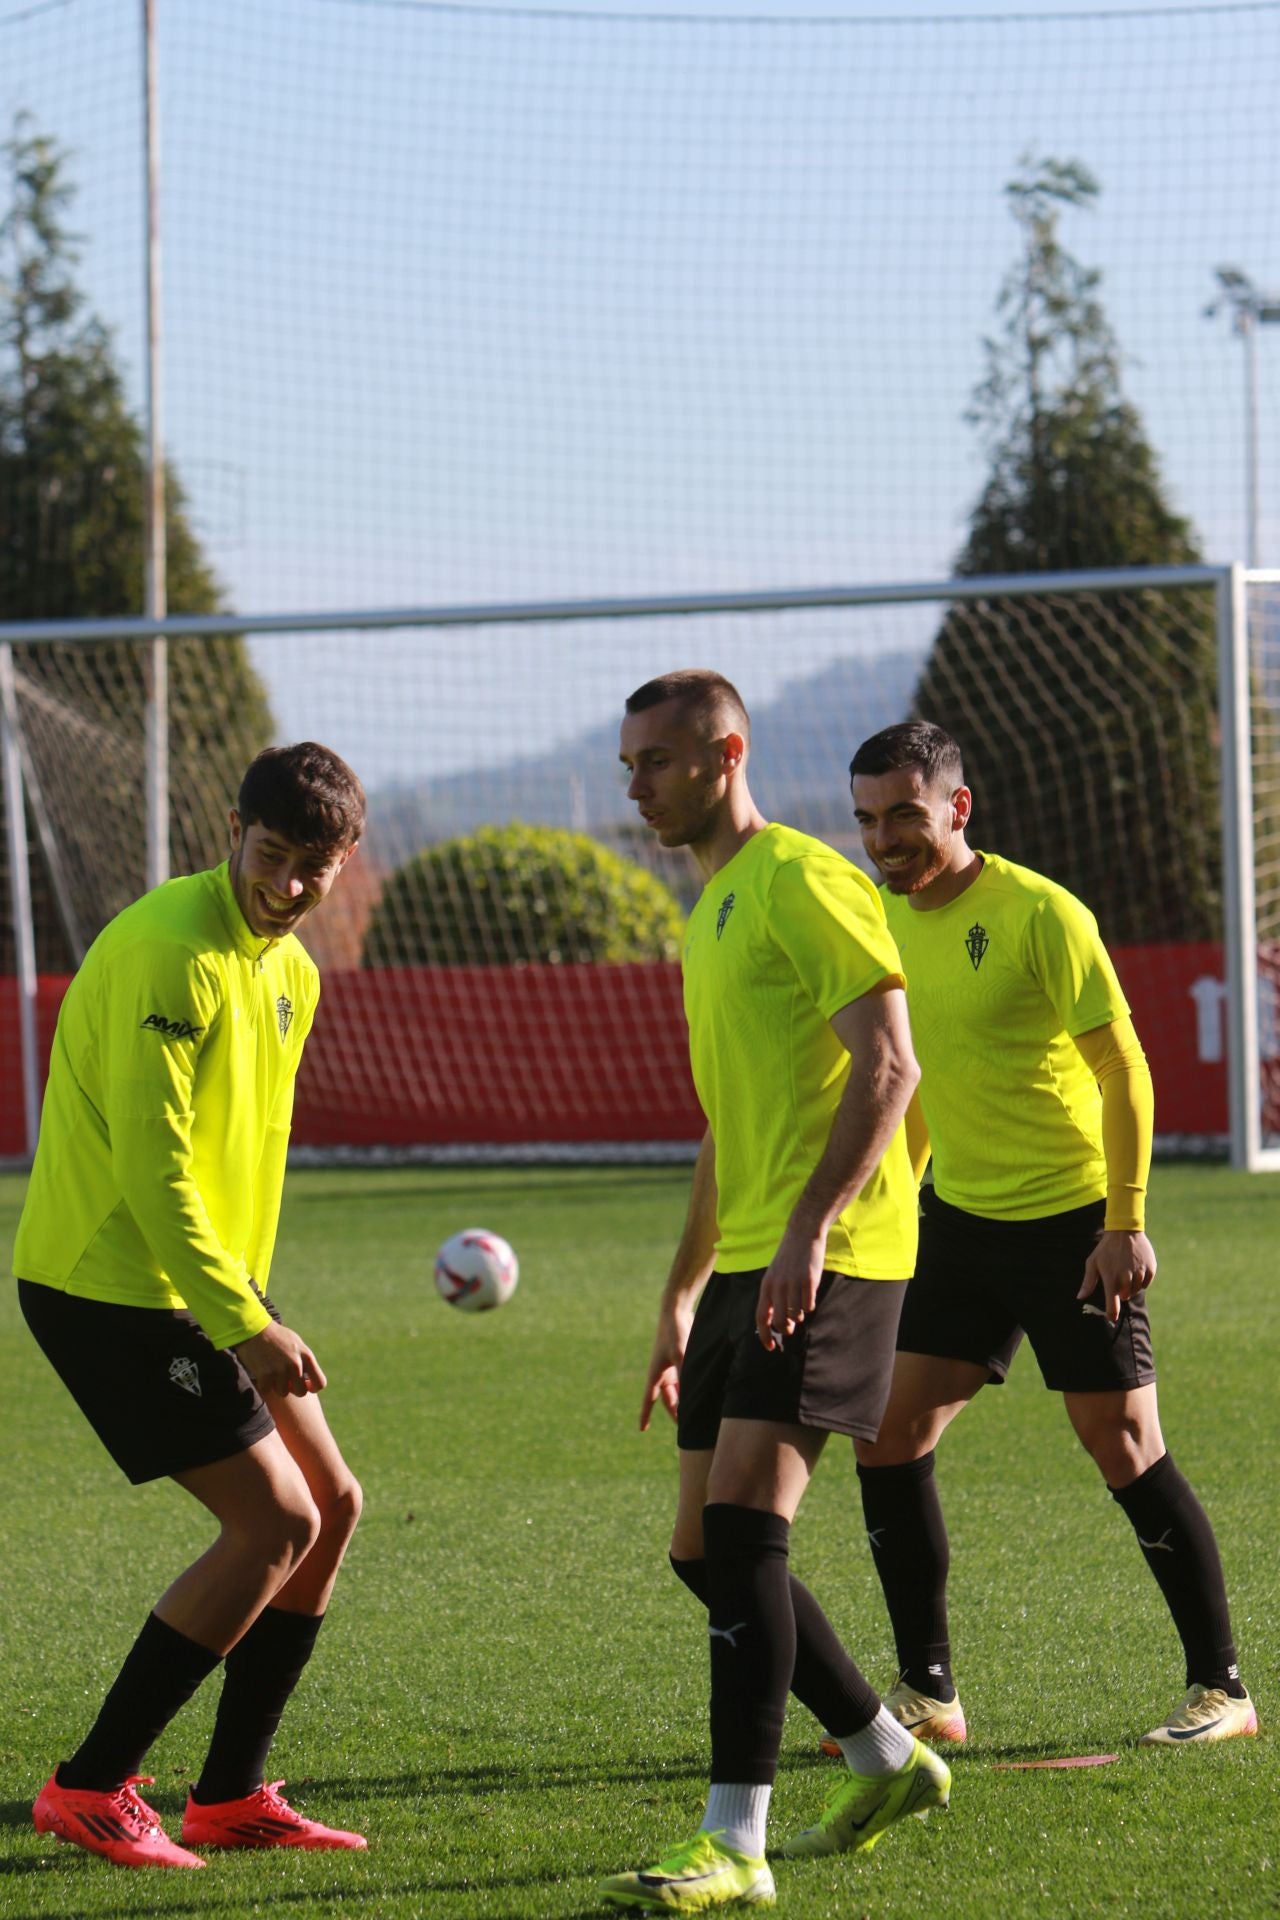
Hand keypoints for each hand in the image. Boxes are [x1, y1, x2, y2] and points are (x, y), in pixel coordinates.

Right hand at [233, 1321, 325, 1397]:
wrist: (254, 1329)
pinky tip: (262, 1373)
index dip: (313, 1387)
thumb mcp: (296, 1343)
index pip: (319, 1382)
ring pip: (283, 1392)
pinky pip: (268, 1390)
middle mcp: (295, 1364)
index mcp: (306, 1355)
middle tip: (285, 1380)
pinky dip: (265, 1385)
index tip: (306, 1385)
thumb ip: (304, 1360)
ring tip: (272, 1373)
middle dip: (293, 1388)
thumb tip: (309, 1380)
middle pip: (301, 1392)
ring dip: (277, 1386)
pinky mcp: (265, 1375)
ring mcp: (280, 1370)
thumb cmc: (276, 1336)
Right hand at [640, 1298, 693, 1430]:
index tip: (642, 1429)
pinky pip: (685, 1380)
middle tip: (687, 1429)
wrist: (676, 1310)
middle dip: (676, 1413)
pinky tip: (701, 1395)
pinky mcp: (681, 1360)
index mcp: (655, 1373)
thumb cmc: (675, 1332)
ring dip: (685, 1401)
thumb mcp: (681, 1355)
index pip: (649, 1399)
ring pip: (678, 1391)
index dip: (645, 1415)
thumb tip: (690, 1395)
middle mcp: (662, 1372)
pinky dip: (690, 1388)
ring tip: (696, 1415)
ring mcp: (672, 1367)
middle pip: (668, 1399)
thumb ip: (685, 1375)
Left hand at [755, 1225, 824, 1349]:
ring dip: (799, 1315)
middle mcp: (777, 1286)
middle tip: (791, 1328)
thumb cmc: (789, 1258)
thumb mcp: (775, 1275)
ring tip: (800, 1305)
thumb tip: (779, 1323)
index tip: (770, 1348)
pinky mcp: (809, 1281)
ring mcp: (793, 1284)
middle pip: (780, 1321)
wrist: (802, 1234)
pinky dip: (809, 1305)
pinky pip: (809, 1305)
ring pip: (796, 1315)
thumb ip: (774, 1296)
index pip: (761, 1317)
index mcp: (766, 1286)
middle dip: (786, 1330)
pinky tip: (809, 1295)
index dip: (765, 1336)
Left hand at [1078, 1229, 1156, 1325]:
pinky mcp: (1150, 1269)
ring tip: (1126, 1271)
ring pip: (1136, 1290)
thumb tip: (1080, 1297)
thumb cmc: (1105, 1248)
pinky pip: (1146, 1283)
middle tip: (1118, 1277)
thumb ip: (1088, 1282)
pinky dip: (1141, 1280)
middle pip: (1125, 1296)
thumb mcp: (1093, 1263)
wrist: (1124, 1231)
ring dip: (1131, 1286)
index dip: (1112, 1313)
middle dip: (1121, 1292)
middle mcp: (1126, 1278)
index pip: (1112, 1304)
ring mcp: (1139, 1273)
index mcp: (1111, 1279)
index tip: (1112, 1318)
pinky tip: (1136, 1269)